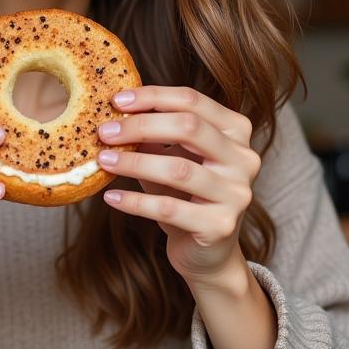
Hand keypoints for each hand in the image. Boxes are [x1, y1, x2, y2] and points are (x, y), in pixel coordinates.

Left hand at [96, 85, 260, 286]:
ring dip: (134, 163)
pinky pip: (169, 208)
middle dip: (141, 126)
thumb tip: (114, 113)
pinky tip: (111, 197)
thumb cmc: (185, 195)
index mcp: (236, 131)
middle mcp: (244, 159)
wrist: (206, 252)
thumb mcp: (171, 157)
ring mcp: (236, 194)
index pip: (193, 101)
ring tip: (104, 161)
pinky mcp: (220, 226)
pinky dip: (135, 202)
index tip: (116, 100)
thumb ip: (153, 136)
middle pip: (189, 128)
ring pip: (178, 169)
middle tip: (105, 132)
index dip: (153, 96)